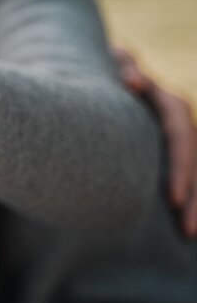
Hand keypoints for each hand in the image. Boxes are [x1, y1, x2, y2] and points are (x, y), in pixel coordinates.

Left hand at [114, 46, 196, 236]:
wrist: (119, 78)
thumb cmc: (114, 74)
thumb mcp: (120, 69)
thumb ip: (126, 69)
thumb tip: (132, 79)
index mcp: (172, 107)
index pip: (182, 140)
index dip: (180, 169)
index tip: (173, 199)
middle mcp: (184, 125)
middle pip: (195, 163)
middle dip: (193, 196)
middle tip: (186, 228)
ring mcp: (186, 141)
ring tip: (189, 234)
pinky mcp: (179, 155)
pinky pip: (192, 179)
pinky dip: (194, 201)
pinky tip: (188, 229)